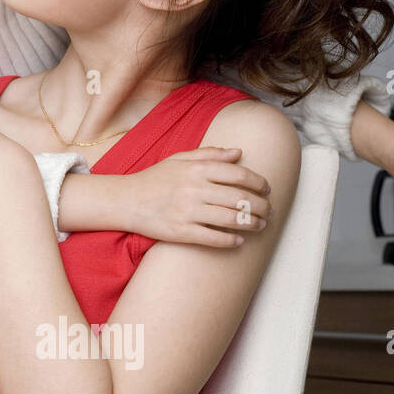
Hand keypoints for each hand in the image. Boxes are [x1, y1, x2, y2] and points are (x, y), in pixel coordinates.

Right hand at [127, 147, 271, 247]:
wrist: (126, 200)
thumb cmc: (154, 179)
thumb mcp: (179, 159)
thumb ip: (210, 154)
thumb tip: (238, 153)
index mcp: (196, 169)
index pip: (239, 175)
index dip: (259, 183)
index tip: (267, 189)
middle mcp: (194, 189)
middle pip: (240, 198)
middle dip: (261, 206)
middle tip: (268, 210)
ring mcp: (187, 211)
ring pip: (232, 219)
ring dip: (252, 223)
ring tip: (260, 225)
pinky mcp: (180, 231)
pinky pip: (213, 238)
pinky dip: (231, 240)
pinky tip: (239, 240)